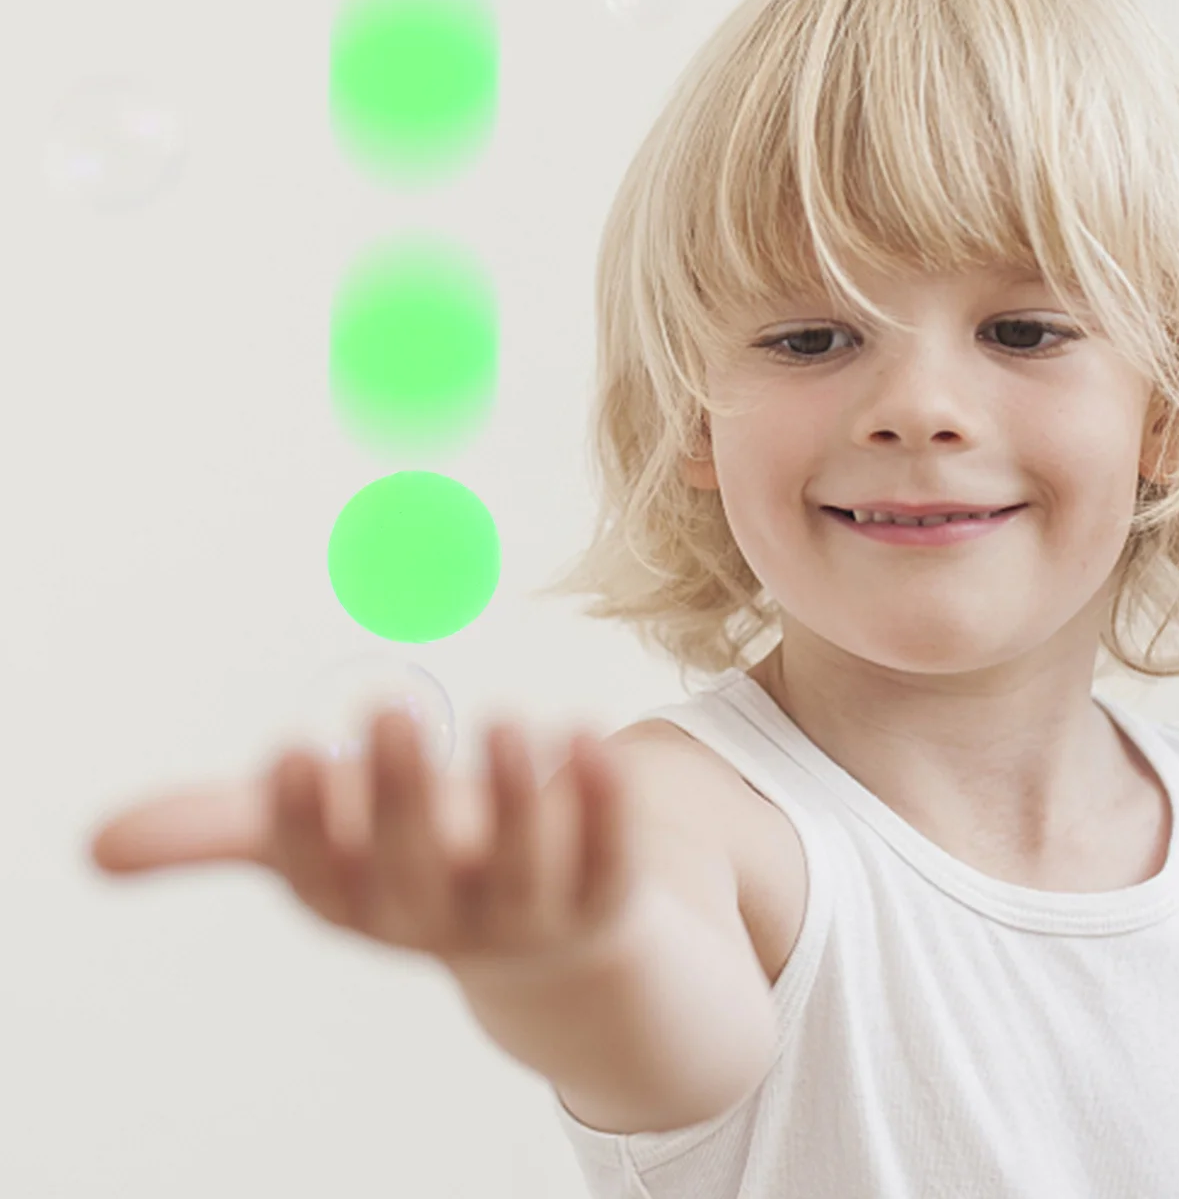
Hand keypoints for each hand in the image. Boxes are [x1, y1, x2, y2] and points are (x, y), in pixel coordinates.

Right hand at [87, 709, 644, 973]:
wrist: (555, 942)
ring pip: (523, 871)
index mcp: (369, 906)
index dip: (306, 824)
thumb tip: (95, 846)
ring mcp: (533, 921)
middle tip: (388, 709)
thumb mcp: (337, 841)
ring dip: (517, 798)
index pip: (325, 883)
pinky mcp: (607, 903)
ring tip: (510, 716)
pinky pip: (610, 864)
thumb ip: (233, 828)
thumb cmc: (422, 860)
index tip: (291, 747)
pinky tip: (594, 737)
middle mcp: (446, 923)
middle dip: (400, 797)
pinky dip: (602, 807)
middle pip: (417, 875)